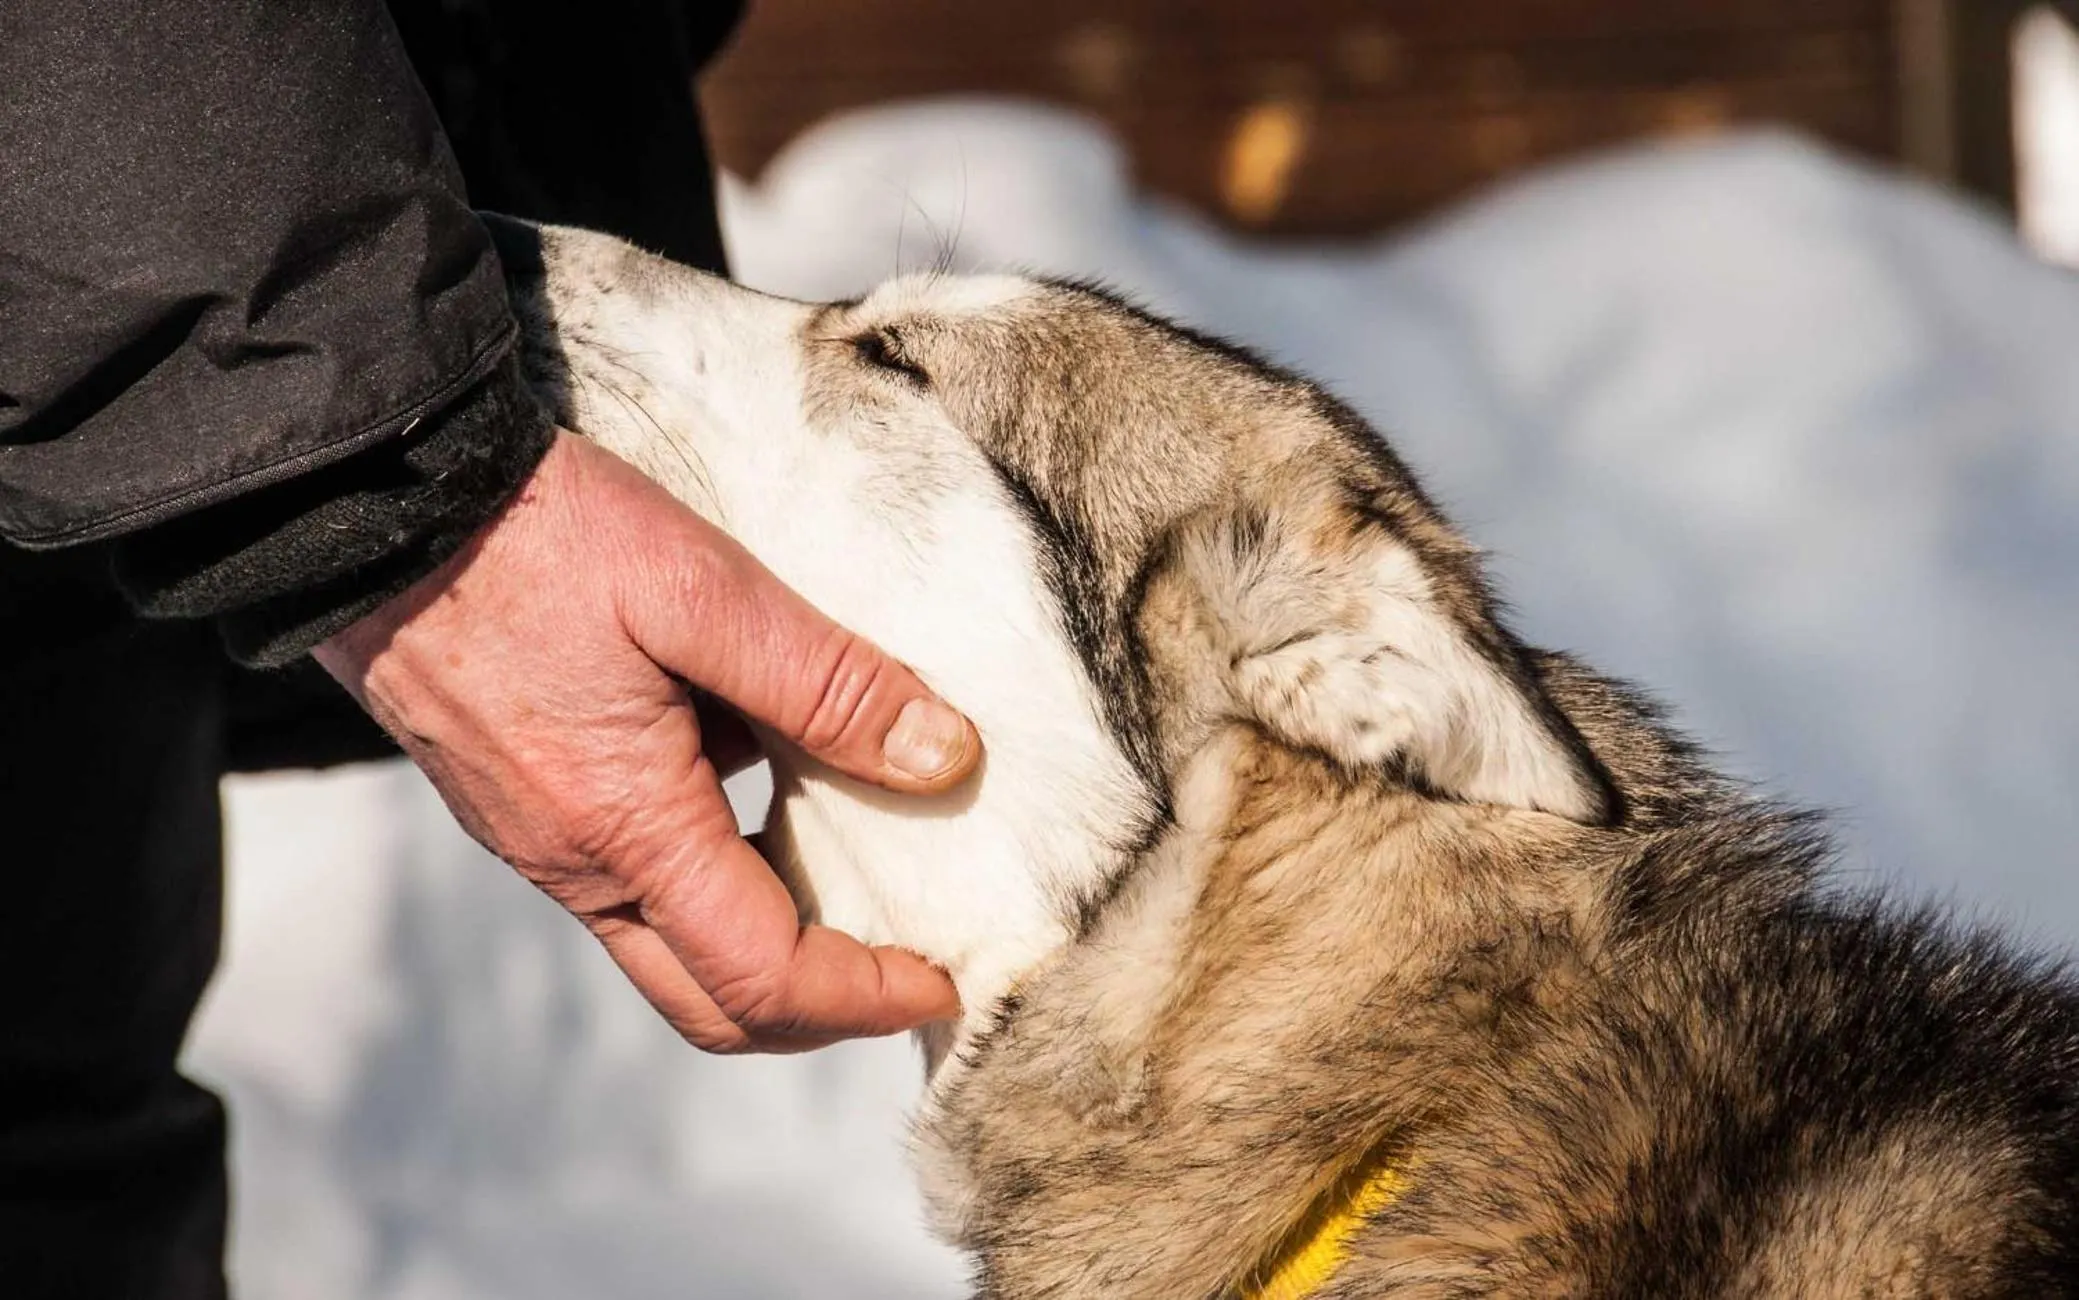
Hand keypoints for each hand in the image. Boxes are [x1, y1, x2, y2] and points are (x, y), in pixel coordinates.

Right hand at [315, 430, 976, 1051]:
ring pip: (666, 943)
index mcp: (626, 828)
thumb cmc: (534, 537)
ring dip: (765, 939)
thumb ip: (828, 683)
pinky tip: (760, 779)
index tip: (943, 980)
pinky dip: (712, 873)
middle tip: (904, 965)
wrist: (368, 501)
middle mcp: (572, 862)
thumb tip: (943, 760)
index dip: (866, 997)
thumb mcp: (701, 589)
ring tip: (854, 870)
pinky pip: (628, 880)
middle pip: (708, 1000)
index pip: (764, 978)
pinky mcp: (518, 800)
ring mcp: (535, 838)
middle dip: (817, 1006)